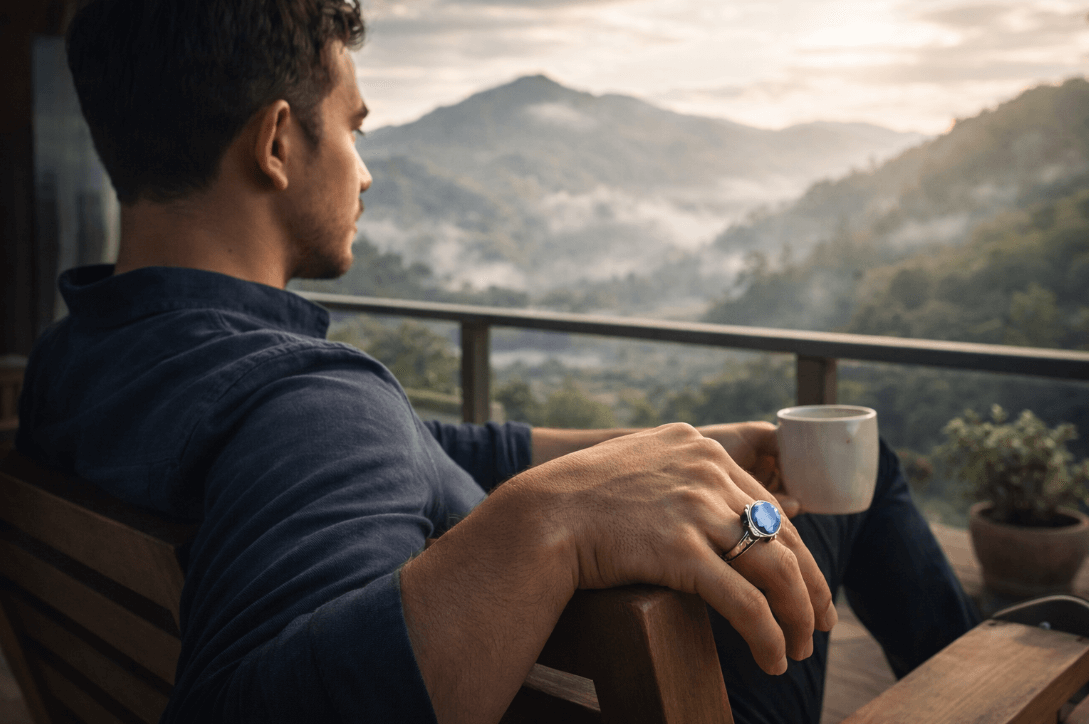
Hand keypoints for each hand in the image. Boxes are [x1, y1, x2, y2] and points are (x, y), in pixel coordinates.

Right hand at [527, 423, 835, 674]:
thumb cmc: (580, 498)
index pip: (770, 503)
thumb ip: (682, 476)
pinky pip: (744, 602)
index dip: (797, 550)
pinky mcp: (680, 550)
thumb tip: (718, 509)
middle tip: (820, 626)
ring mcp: (695, 508)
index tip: (807, 584)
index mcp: (700, 448)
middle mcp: (706, 469)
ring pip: (775, 570)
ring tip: (796, 650)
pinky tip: (771, 658)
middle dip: (809, 588)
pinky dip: (766, 635)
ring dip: (795, 618)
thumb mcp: (640, 465)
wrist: (539, 517)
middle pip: (783, 535)